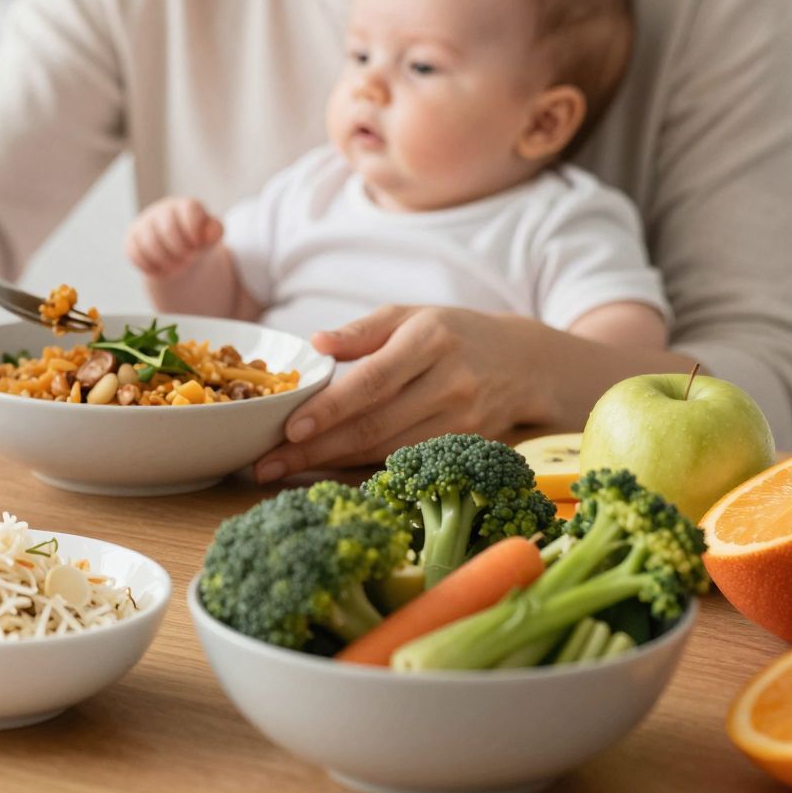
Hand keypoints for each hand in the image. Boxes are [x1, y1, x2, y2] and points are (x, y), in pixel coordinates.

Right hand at [125, 197, 223, 277]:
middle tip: (188, 260)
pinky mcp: (131, 238)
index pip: (190, 208)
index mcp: (185, 206)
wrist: (179, 252)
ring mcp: (144, 223)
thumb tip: (209, 231)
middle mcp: (162, 210)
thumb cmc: (198, 241)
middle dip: (180, 250)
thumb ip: (215, 231)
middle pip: (168, 229)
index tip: (197, 244)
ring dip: (166, 262)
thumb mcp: (211, 237)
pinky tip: (160, 268)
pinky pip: (135, 254)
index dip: (194, 229)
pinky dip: (150, 267)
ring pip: (150, 244)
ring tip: (176, 267)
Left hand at [253, 305, 543, 482]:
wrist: (524, 363)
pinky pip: (405, 465)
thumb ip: (362, 330)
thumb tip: (315, 343)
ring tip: (284, 472)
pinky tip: (328, 477)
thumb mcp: (409, 315)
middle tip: (266, 465)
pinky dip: (364, 473)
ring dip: (332, 467)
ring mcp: (463, 421)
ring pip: (387, 452)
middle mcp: (450, 383)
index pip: (372, 382)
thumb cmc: (453, 334)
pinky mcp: (467, 449)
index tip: (289, 429)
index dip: (329, 409)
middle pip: (374, 426)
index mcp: (430, 341)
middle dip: (315, 450)